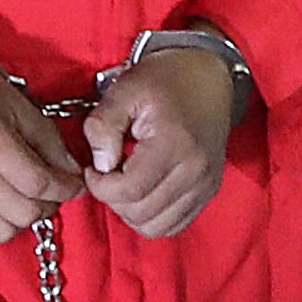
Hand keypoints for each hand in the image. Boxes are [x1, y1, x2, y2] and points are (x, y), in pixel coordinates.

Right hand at [0, 48, 86, 240]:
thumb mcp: (17, 106)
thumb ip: (47, 141)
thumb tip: (71, 172)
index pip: (39, 184)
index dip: (65, 188)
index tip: (74, 184)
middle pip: (24, 213)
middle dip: (47, 205)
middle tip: (50, 191)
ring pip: (1, 231)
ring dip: (20, 219)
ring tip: (23, 199)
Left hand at [80, 44, 243, 237]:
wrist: (207, 75)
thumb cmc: (165, 80)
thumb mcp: (124, 90)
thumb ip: (103, 125)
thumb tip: (100, 165)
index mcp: (175, 144)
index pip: (129, 191)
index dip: (100, 187)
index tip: (93, 169)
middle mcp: (196, 171)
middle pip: (142, 214)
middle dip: (114, 199)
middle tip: (108, 174)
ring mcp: (206, 184)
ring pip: (157, 226)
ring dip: (132, 211)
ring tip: (125, 183)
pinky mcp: (209, 191)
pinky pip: (175, 224)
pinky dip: (153, 216)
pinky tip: (144, 191)